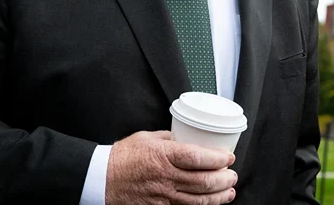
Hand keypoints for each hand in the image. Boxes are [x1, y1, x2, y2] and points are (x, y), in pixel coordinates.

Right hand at [105, 131, 237, 204]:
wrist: (101, 179)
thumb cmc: (123, 157)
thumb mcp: (147, 138)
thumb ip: (169, 138)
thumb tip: (187, 137)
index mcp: (163, 155)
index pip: (199, 158)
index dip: (219, 159)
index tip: (228, 157)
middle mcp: (166, 177)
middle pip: (204, 181)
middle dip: (224, 179)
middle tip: (232, 174)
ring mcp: (163, 196)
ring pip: (200, 200)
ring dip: (219, 196)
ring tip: (229, 190)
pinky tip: (210, 203)